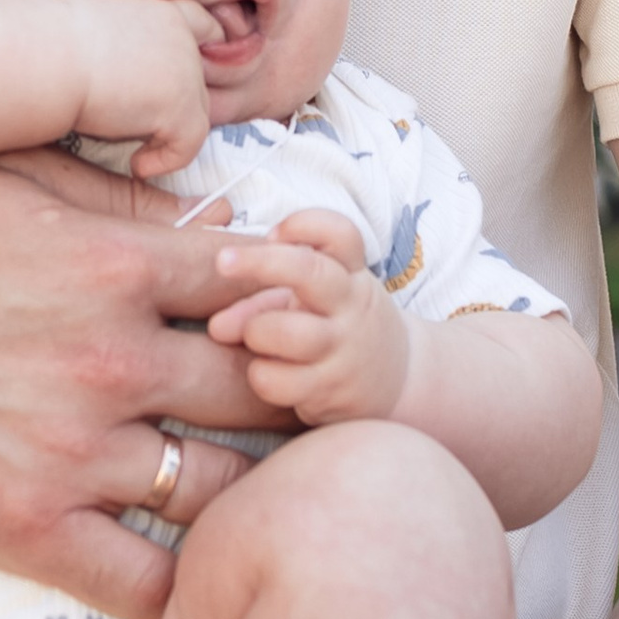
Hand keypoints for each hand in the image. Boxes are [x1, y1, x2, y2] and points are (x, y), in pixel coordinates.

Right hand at [0, 154, 267, 618]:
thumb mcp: (14, 175)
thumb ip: (125, 194)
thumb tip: (227, 215)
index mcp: (114, 265)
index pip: (260, 284)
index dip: (296, 299)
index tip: (302, 317)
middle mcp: (110, 360)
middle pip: (264, 390)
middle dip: (298, 394)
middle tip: (313, 406)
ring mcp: (74, 454)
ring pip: (225, 487)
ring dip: (257, 486)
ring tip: (274, 485)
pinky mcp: (33, 530)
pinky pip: (149, 580)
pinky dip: (190, 581)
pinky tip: (208, 569)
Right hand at [61, 0, 222, 180]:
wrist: (48, 58)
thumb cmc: (54, 46)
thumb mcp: (102, 29)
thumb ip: (132, 45)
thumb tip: (132, 77)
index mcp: (163, 13)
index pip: (205, 29)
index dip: (203, 54)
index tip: (179, 82)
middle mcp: (182, 38)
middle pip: (200, 80)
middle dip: (178, 106)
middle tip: (145, 129)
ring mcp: (186, 71)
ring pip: (198, 114)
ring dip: (169, 135)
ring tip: (136, 150)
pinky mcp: (181, 106)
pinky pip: (190, 144)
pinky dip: (167, 160)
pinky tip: (137, 164)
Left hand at [204, 215, 403, 424]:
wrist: (401, 382)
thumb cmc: (342, 329)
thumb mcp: (315, 303)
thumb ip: (264, 302)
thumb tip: (217, 326)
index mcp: (351, 276)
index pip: (340, 234)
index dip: (304, 225)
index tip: (273, 233)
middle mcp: (351, 308)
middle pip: (309, 272)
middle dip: (261, 262)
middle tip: (223, 260)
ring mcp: (344, 352)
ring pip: (286, 332)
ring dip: (256, 331)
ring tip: (257, 337)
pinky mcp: (332, 394)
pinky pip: (278, 381)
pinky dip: (262, 376)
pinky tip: (270, 374)